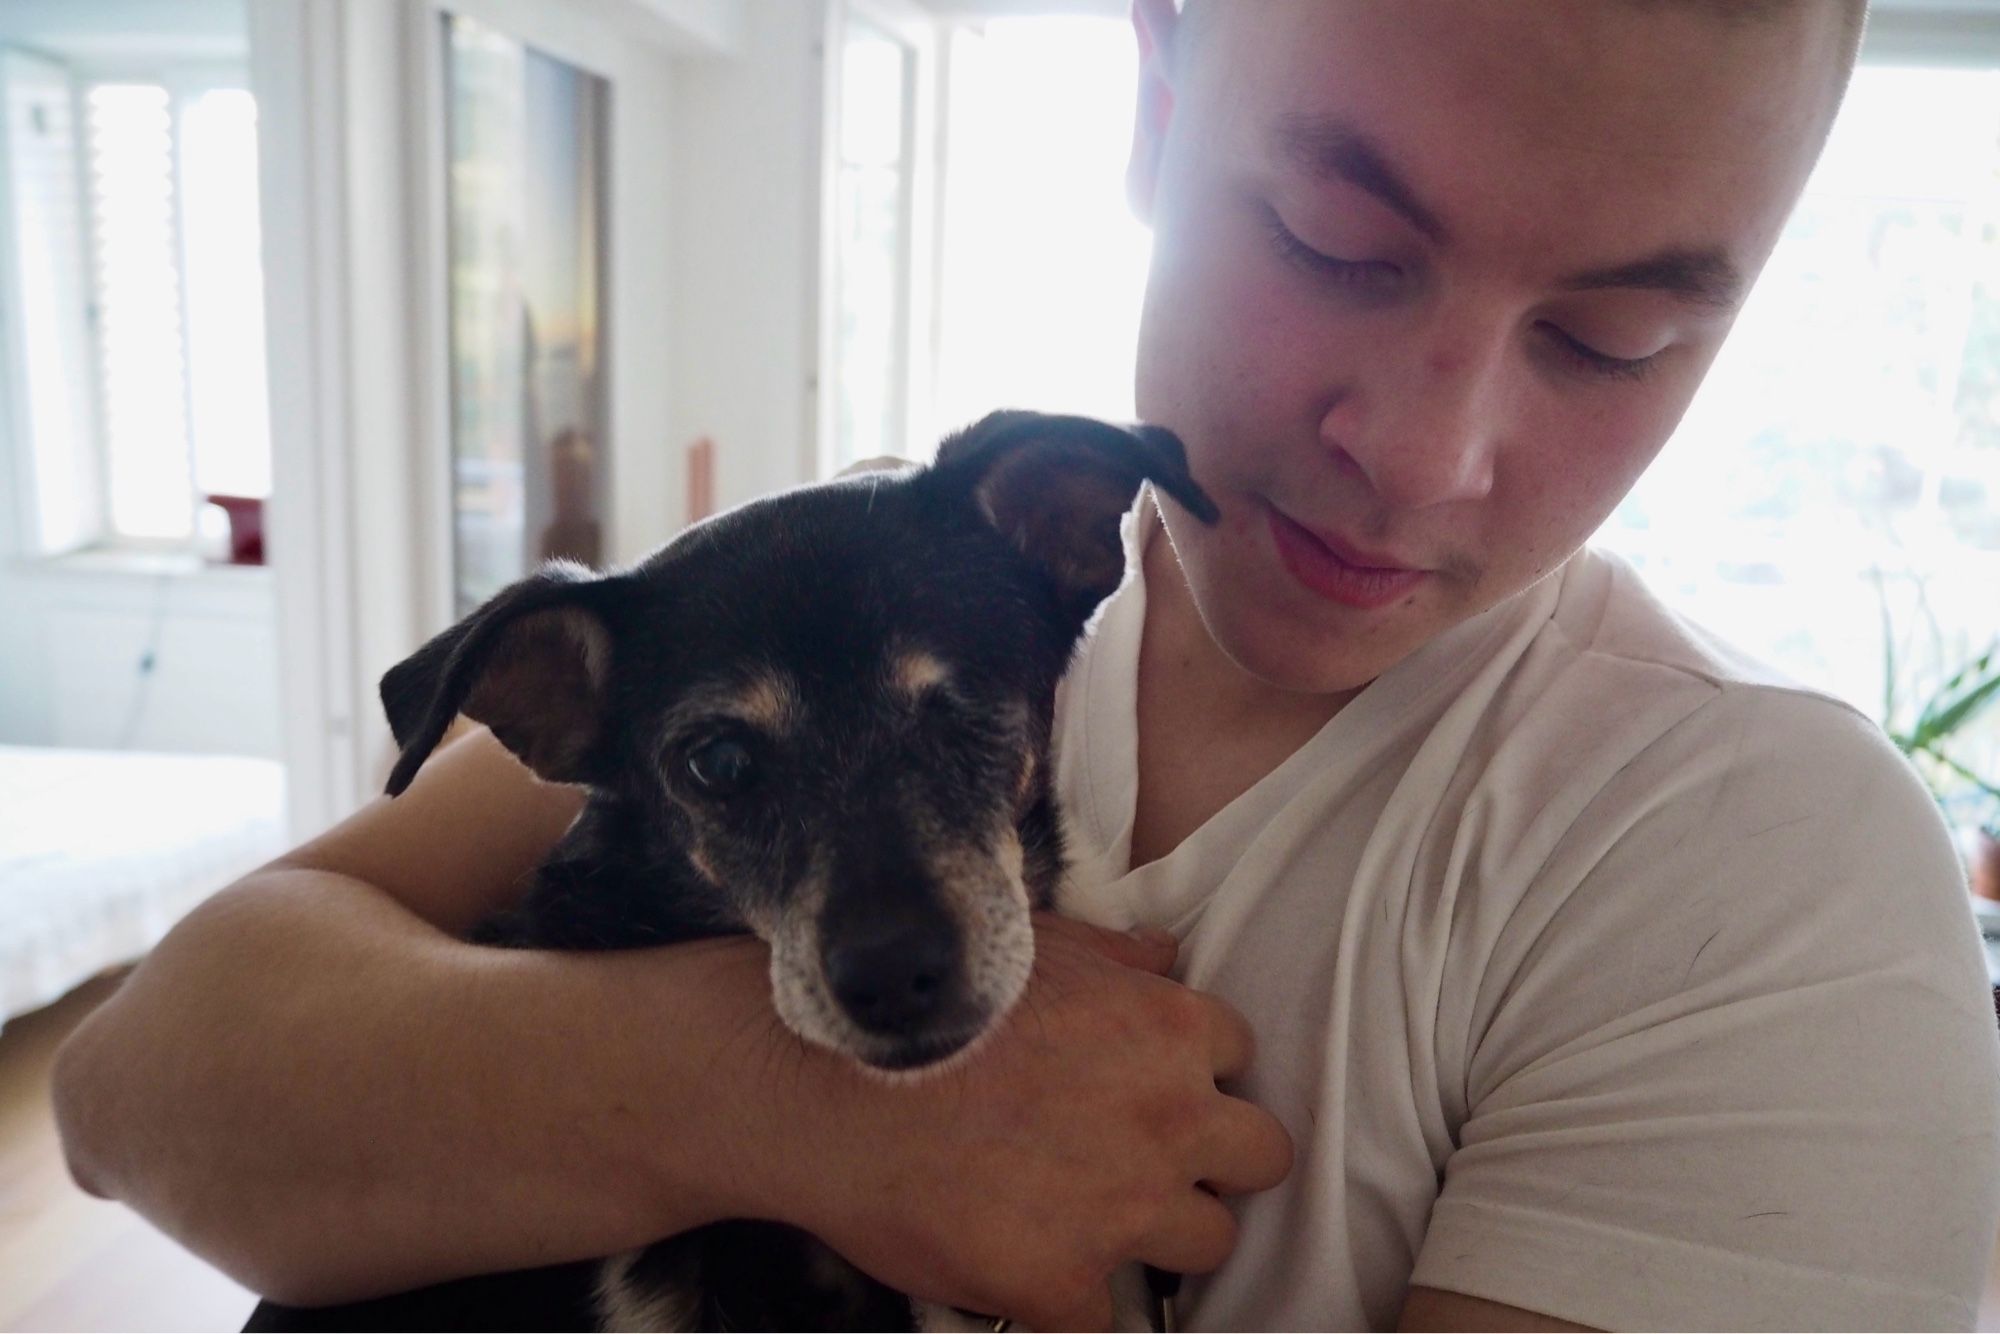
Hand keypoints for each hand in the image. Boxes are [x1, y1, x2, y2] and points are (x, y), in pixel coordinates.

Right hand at [741, 913, 1293, 1330]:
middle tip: (1149, 1158)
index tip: (1152, 1087)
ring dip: (1159, 1231)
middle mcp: (1166, 1117)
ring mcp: (1120, 1209)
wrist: (816, 1088)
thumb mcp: (1027, 948)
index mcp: (1163, 1027)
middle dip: (1213, 1159)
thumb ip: (1112, 958)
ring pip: (1208, 1243)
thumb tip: (1165, 957)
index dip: (1194, 1073)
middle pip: (1260, 1157)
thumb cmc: (919, 1009)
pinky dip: (1075, 1298)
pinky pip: (1110, 1318)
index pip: (1239, 1055)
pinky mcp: (1061, 1284)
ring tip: (1094, 1216)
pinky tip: (1031, 1266)